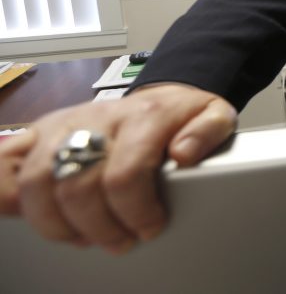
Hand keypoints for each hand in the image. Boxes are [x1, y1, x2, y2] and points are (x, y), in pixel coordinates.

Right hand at [0, 84, 235, 253]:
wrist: (160, 96)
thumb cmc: (183, 115)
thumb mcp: (214, 115)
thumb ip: (208, 132)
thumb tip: (184, 153)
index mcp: (143, 116)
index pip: (124, 174)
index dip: (135, 212)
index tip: (149, 228)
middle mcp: (97, 117)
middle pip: (77, 185)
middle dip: (100, 227)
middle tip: (121, 240)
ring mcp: (63, 124)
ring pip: (36, 181)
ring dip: (57, 222)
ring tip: (85, 236)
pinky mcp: (40, 133)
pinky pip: (5, 162)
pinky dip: (8, 195)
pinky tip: (31, 214)